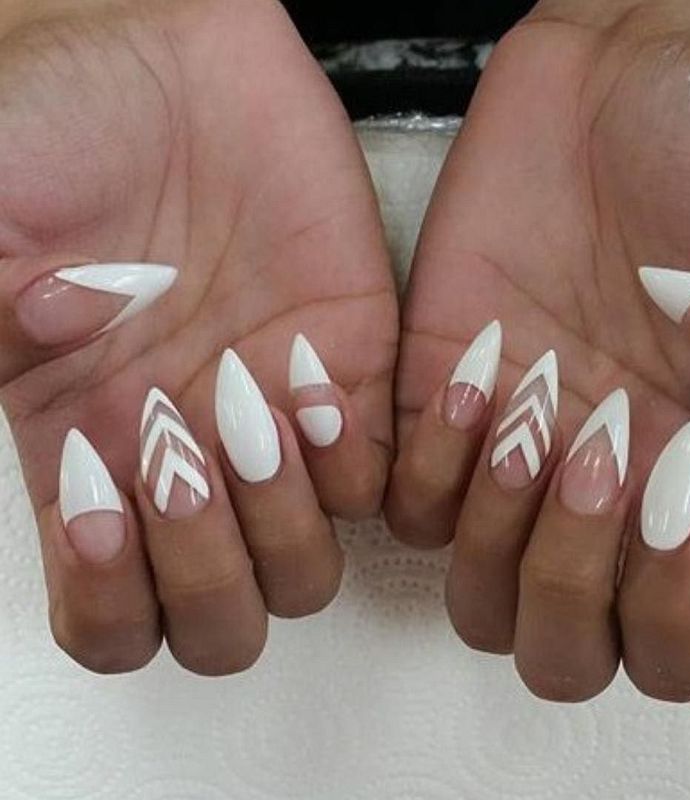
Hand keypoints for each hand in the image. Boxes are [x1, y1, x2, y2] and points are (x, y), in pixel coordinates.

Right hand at [0, 0, 395, 673]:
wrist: (165, 64)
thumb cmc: (63, 133)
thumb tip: (47, 346)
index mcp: (91, 459)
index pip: (113, 618)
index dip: (112, 603)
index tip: (100, 508)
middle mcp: (188, 464)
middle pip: (224, 619)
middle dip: (210, 570)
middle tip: (184, 461)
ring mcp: (276, 431)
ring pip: (307, 568)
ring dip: (282, 518)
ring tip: (245, 403)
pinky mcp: (351, 379)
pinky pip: (378, 480)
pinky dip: (350, 457)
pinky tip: (308, 377)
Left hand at [386, 0, 689, 701]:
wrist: (628, 81)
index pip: (673, 648)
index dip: (665, 616)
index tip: (671, 503)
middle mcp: (601, 488)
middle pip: (554, 645)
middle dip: (561, 585)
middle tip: (587, 461)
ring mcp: (512, 449)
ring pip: (470, 588)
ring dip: (491, 527)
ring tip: (526, 410)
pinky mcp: (440, 396)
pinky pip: (403, 501)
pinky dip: (426, 465)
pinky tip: (473, 379)